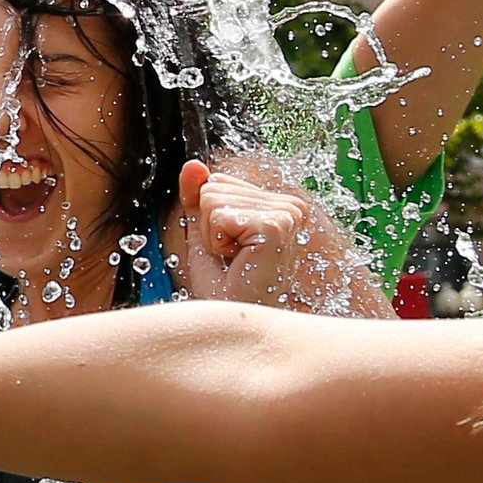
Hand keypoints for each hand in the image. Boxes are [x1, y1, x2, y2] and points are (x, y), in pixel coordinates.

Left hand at [172, 159, 306, 304]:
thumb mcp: (205, 233)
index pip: (217, 181)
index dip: (209, 218)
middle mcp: (290, 204)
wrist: (235, 317)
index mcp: (279, 204)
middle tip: (232, 257)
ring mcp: (287, 213)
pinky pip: (218, 214)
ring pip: (212, 199)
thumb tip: (192, 165)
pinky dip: (216, 242)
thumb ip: (198, 198)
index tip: (230, 247)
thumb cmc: (226, 285)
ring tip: (236, 260)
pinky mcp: (276, 225)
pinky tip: (239, 260)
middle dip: (209, 228)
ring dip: (213, 236)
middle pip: (213, 188)